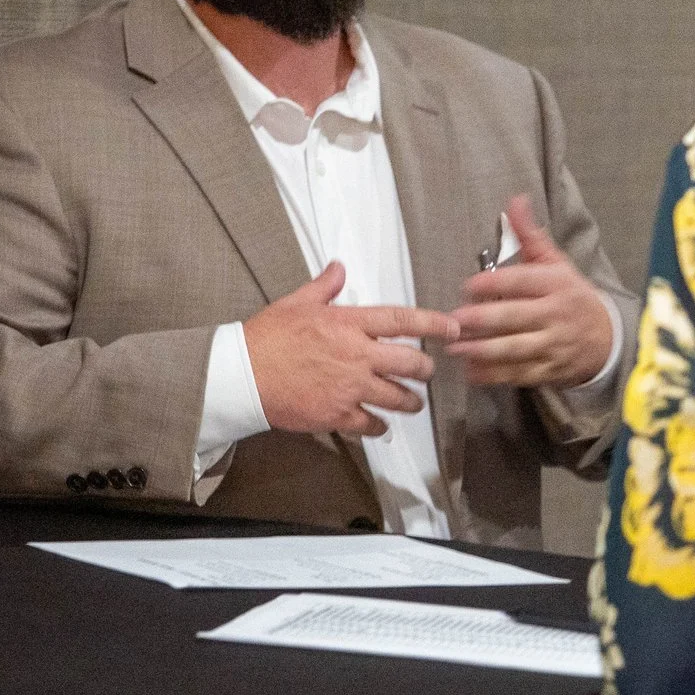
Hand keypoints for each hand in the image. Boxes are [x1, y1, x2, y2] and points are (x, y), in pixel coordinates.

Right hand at [241, 262, 457, 436]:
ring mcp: (350, 388)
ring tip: (413, 402)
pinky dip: (379, 426)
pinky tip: (379, 425)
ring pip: (398, 398)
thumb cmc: (266, 337)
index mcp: (348, 324)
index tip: (452, 328)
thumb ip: (324, 286)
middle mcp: (357, 355)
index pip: (401, 321)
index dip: (432, 324)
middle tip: (426, 371)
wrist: (243, 376)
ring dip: (410, 401)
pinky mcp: (338, 415)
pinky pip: (372, 424)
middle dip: (425, 369)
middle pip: (410, 363)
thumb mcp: (295, 303)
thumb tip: (338, 268)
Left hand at [449, 196, 613, 387]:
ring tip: (455, 347)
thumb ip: (530, 235)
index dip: (496, 283)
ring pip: (516, 348)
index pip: (524, 281)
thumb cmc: (573, 296)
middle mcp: (555, 315)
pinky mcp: (549, 370)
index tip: (470, 284)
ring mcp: (553, 345)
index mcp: (556, 285)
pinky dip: (494, 375)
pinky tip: (471, 371)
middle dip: (485, 319)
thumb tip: (515, 201)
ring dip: (483, 350)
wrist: (608, 339)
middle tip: (455, 319)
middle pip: (517, 317)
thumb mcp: (556, 263)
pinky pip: (520, 374)